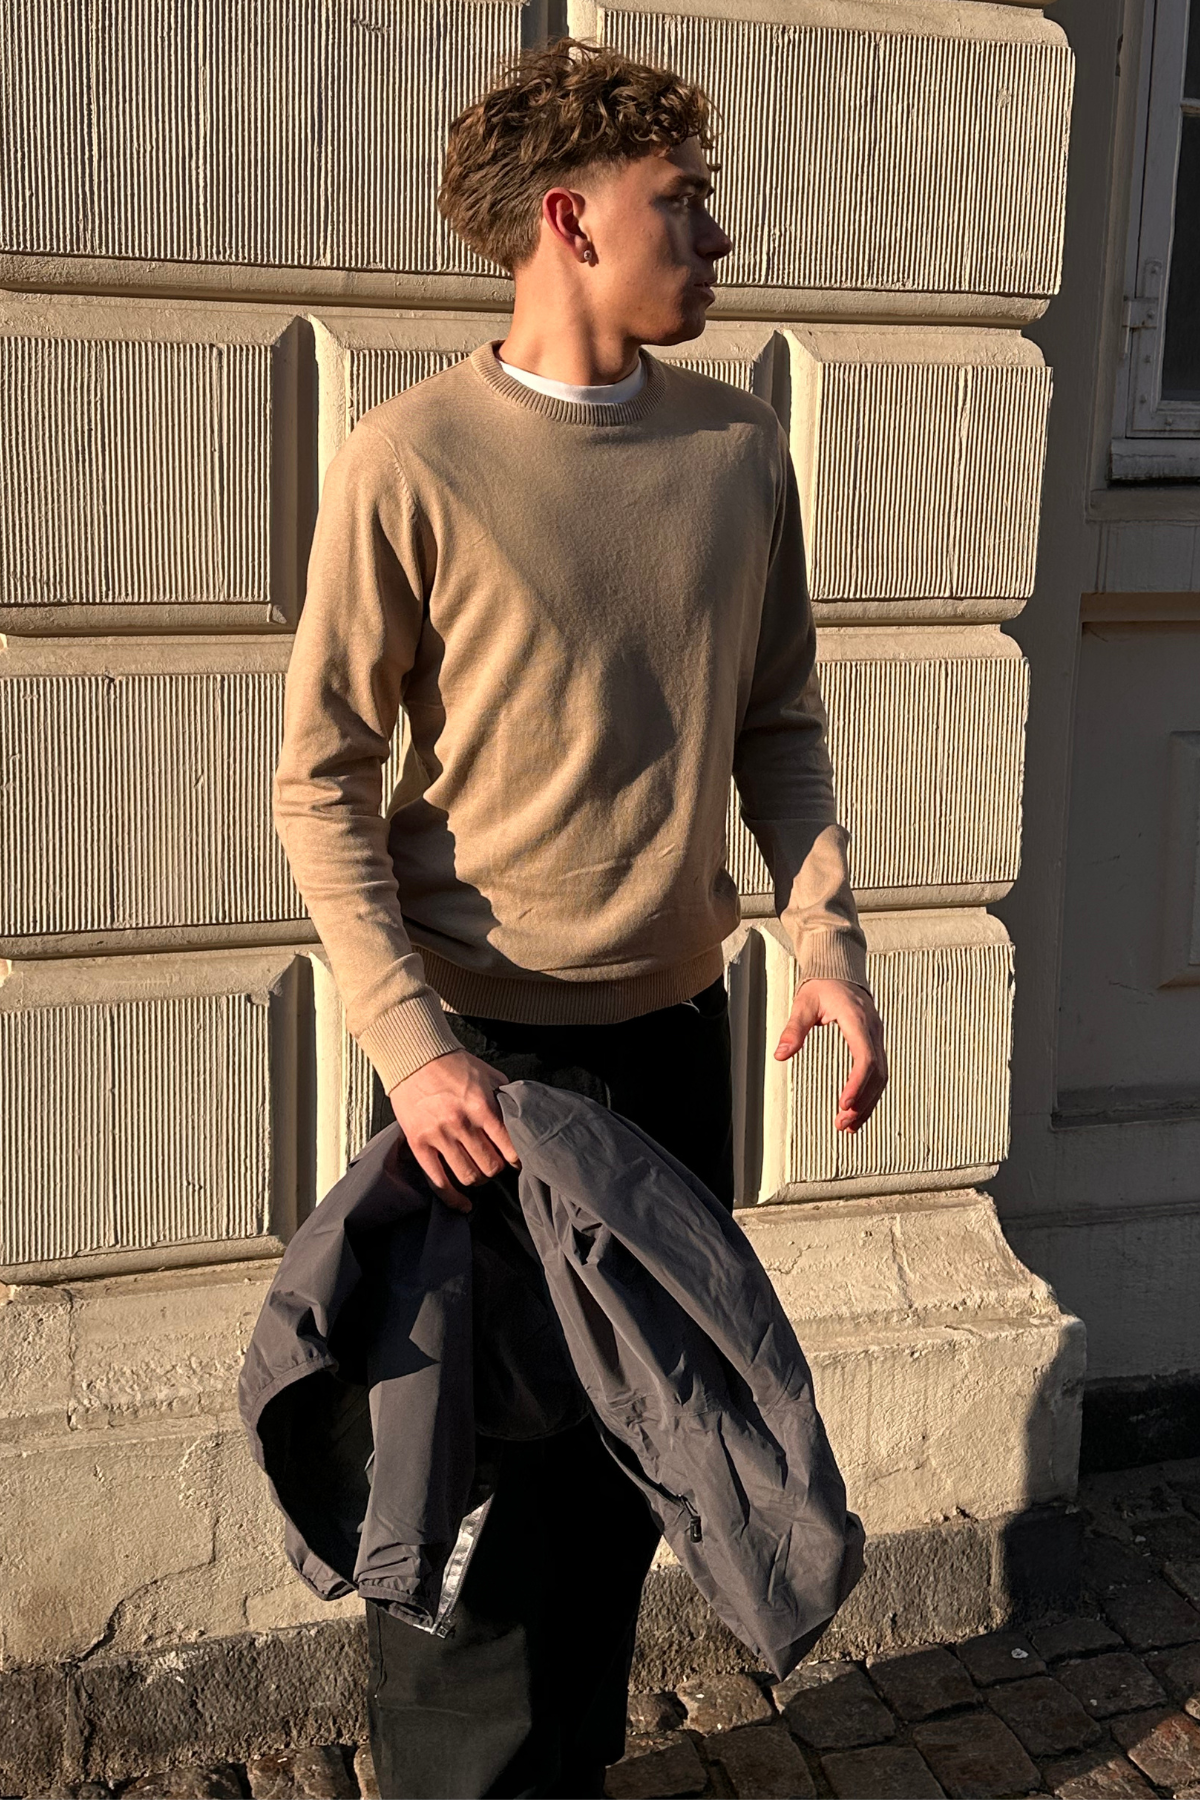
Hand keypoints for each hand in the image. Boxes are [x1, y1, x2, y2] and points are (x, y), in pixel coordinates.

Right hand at [389, 1050, 518, 1211]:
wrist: (414, 1057)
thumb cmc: (453, 1064)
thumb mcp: (488, 1075)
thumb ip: (504, 1098)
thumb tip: (521, 1120)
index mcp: (482, 1107)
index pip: (510, 1147)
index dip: (517, 1159)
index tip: (517, 1160)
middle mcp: (461, 1124)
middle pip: (490, 1166)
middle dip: (497, 1168)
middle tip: (496, 1162)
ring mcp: (438, 1136)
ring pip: (468, 1177)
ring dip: (478, 1179)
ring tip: (478, 1172)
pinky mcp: (418, 1144)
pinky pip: (437, 1182)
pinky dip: (452, 1199)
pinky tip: (463, 1205)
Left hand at [774, 979, 887, 1133]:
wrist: (840, 971)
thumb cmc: (823, 985)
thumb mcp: (803, 1004)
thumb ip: (794, 1030)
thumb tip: (781, 1054)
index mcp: (857, 1020)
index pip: (865, 1057)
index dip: (857, 1084)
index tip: (845, 1104)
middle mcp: (872, 1030)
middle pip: (877, 1073)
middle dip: (863, 1101)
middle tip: (843, 1123)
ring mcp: (876, 1037)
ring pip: (881, 1076)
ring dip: (868, 1102)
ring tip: (850, 1125)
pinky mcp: (874, 1043)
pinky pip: (878, 1072)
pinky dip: (870, 1093)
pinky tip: (858, 1110)